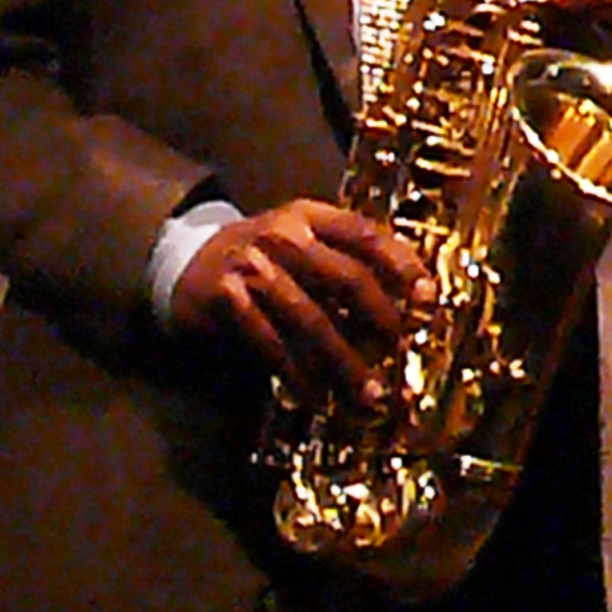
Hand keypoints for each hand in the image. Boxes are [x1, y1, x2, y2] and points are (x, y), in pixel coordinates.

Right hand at [171, 199, 431, 397]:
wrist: (182, 259)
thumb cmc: (261, 256)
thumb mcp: (301, 238)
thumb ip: (345, 258)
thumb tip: (407, 302)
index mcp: (309, 215)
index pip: (366, 235)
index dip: (402, 265)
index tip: (429, 298)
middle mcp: (282, 235)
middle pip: (346, 279)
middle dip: (381, 319)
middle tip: (400, 352)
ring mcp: (252, 267)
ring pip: (312, 320)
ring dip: (345, 362)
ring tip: (369, 393)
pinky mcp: (226, 300)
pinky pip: (271, 344)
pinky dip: (297, 374)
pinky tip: (317, 396)